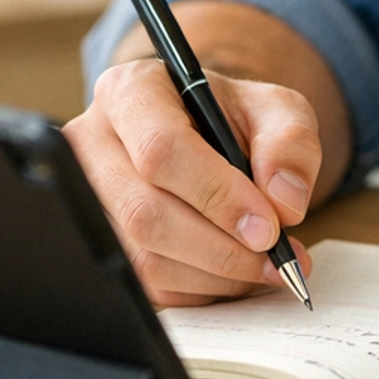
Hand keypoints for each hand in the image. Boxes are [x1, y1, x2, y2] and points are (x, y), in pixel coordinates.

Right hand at [63, 59, 319, 307]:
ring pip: (143, 257)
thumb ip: (292, 142)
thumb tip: (285, 201)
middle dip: (220, 246)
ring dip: (216, 273)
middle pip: (143, 211)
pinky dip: (202, 288)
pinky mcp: (102, 242)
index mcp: (132, 91)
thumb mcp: (277, 109)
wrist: (211, 136)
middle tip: (276, 257)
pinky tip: (237, 272)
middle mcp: (93, 142)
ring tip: (267, 265)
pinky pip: (147, 284)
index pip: (160, 149)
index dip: (216, 194)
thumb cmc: (236, 118)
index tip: (268, 226)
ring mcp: (87, 199)